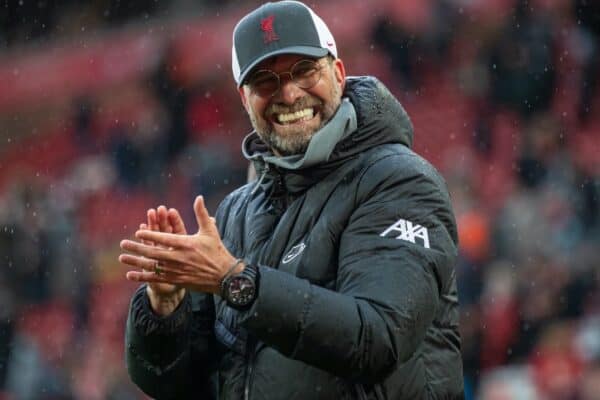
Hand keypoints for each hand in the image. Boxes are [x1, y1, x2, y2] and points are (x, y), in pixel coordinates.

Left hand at [119, 196, 239, 294]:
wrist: (224, 276)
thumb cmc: (217, 251)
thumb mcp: (210, 231)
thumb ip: (201, 214)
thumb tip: (198, 197)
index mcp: (186, 244)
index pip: (164, 238)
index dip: (150, 235)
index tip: (138, 231)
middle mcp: (179, 258)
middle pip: (153, 252)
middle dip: (137, 247)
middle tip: (123, 243)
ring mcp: (176, 271)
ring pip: (152, 266)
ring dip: (136, 262)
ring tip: (122, 258)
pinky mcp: (176, 280)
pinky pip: (156, 279)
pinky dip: (142, 277)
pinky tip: (130, 275)